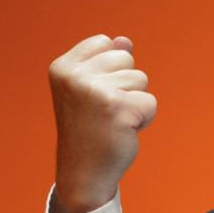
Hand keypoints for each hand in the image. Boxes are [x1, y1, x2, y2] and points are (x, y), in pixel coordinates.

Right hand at [48, 34, 156, 212]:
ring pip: (141, 79)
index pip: (105, 43)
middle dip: (126, 85)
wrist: (84, 172)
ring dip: (136, 102)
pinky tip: (124, 131)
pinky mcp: (117, 108)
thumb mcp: (92, 91)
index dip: (112, 69)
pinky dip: (144, 118)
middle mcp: (75, 76)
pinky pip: (150, 102)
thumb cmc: (90, 129)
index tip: (96, 95)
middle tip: (107, 111)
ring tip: (114, 121)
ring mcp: (95, 91)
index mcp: (63, 67)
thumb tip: (125, 40)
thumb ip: (106, 63)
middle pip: (127, 59)